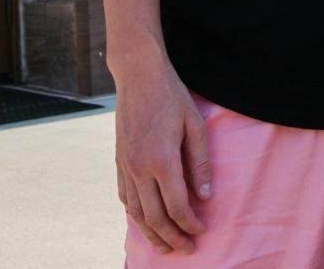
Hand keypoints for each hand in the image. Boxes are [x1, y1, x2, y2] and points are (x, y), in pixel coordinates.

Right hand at [114, 55, 211, 254]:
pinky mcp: (118, 161)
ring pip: (136, 213)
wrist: (138, 75)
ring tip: (166, 246)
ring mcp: (125, 166)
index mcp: (161, 160)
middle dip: (172, 238)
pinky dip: (136, 215)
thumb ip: (200, 162)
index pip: (176, 206)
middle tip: (187, 249)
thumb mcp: (194, 124)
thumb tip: (204, 196)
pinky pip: (125, 197)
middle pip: (155, 218)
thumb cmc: (171, 95)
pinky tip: (146, 221)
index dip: (190, 223)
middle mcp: (139, 168)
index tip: (202, 230)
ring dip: (152, 234)